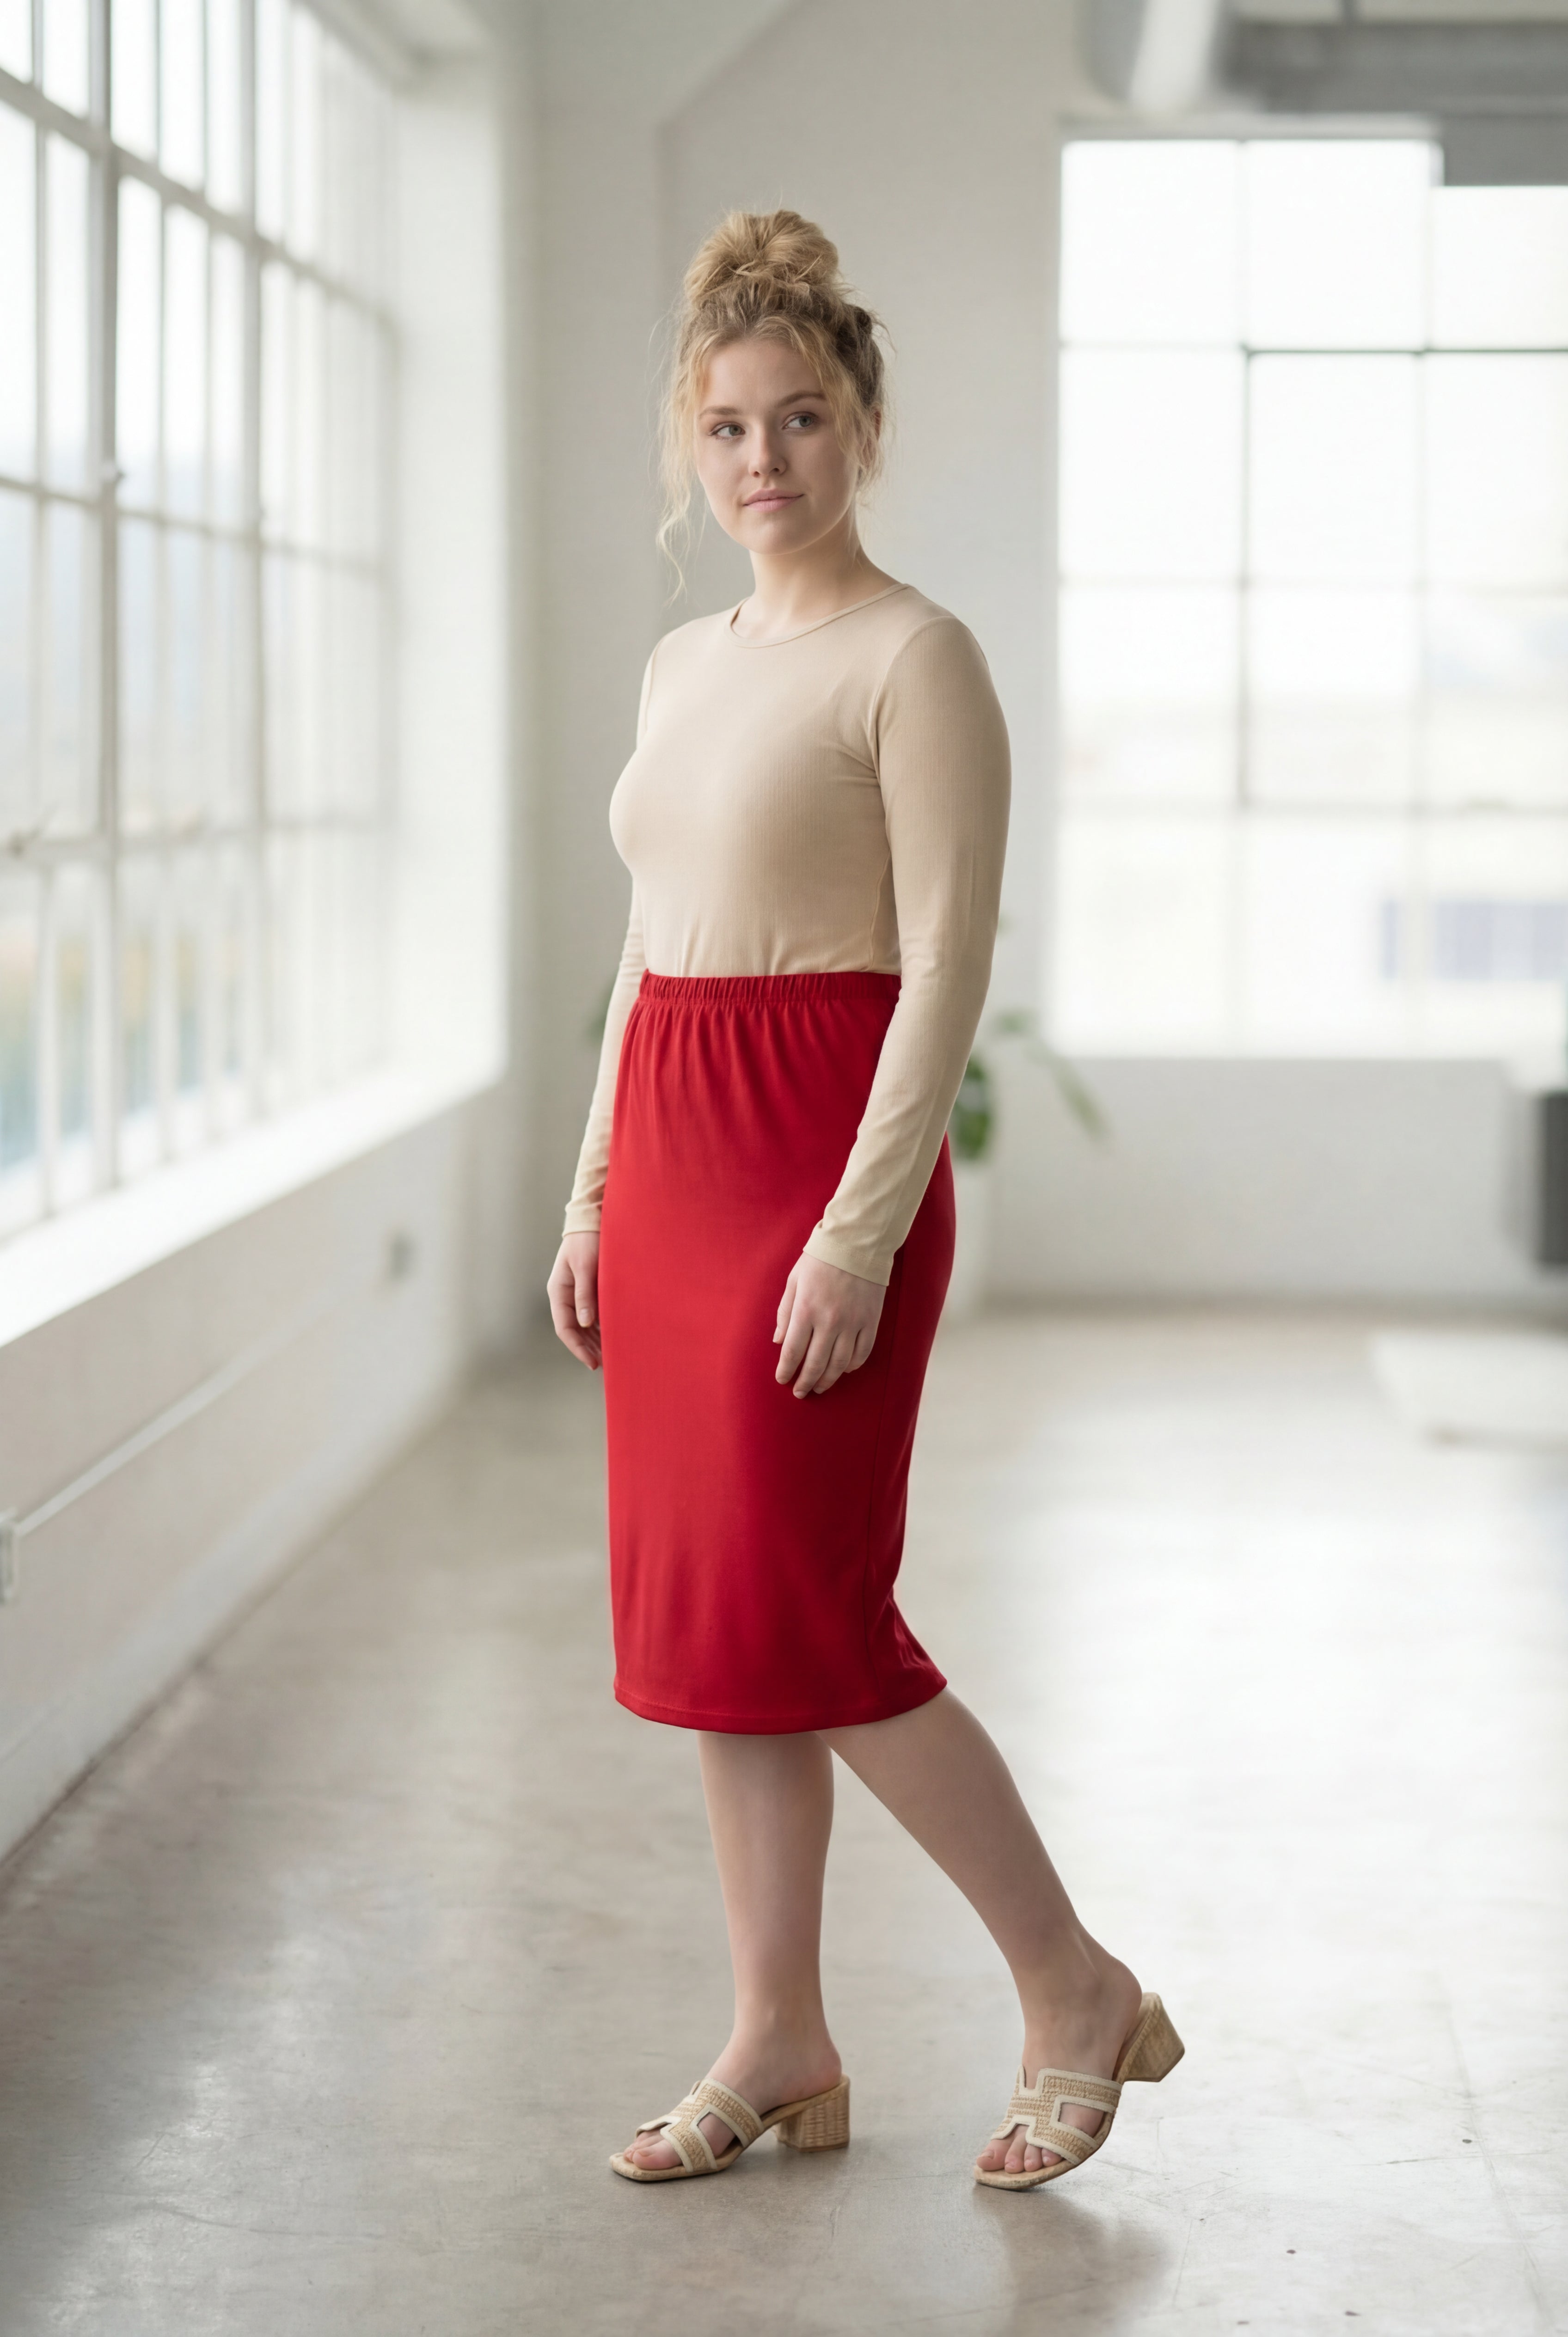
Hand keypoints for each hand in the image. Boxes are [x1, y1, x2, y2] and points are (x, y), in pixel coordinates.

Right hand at [548, 1233, 601, 1369]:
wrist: (593, 1220)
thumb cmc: (588, 1241)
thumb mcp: (585, 1267)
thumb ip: (585, 1294)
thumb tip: (584, 1323)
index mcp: (558, 1292)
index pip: (564, 1328)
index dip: (577, 1348)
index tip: (593, 1362)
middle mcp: (566, 1296)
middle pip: (574, 1331)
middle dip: (588, 1349)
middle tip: (606, 1367)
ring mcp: (577, 1295)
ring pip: (584, 1326)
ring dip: (595, 1342)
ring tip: (611, 1358)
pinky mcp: (590, 1291)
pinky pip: (593, 1316)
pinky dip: (602, 1329)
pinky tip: (613, 1338)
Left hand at [774, 1252, 883, 1396]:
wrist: (857, 1243)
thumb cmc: (820, 1260)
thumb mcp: (794, 1281)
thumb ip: (785, 1313)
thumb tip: (778, 1341)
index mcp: (806, 1310)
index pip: (792, 1351)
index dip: (786, 1370)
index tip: (783, 1380)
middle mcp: (829, 1321)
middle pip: (815, 1364)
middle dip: (805, 1383)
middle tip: (800, 1392)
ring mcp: (852, 1323)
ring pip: (839, 1364)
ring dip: (828, 1380)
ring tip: (820, 1387)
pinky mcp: (870, 1321)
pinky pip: (862, 1353)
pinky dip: (852, 1366)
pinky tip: (844, 1370)